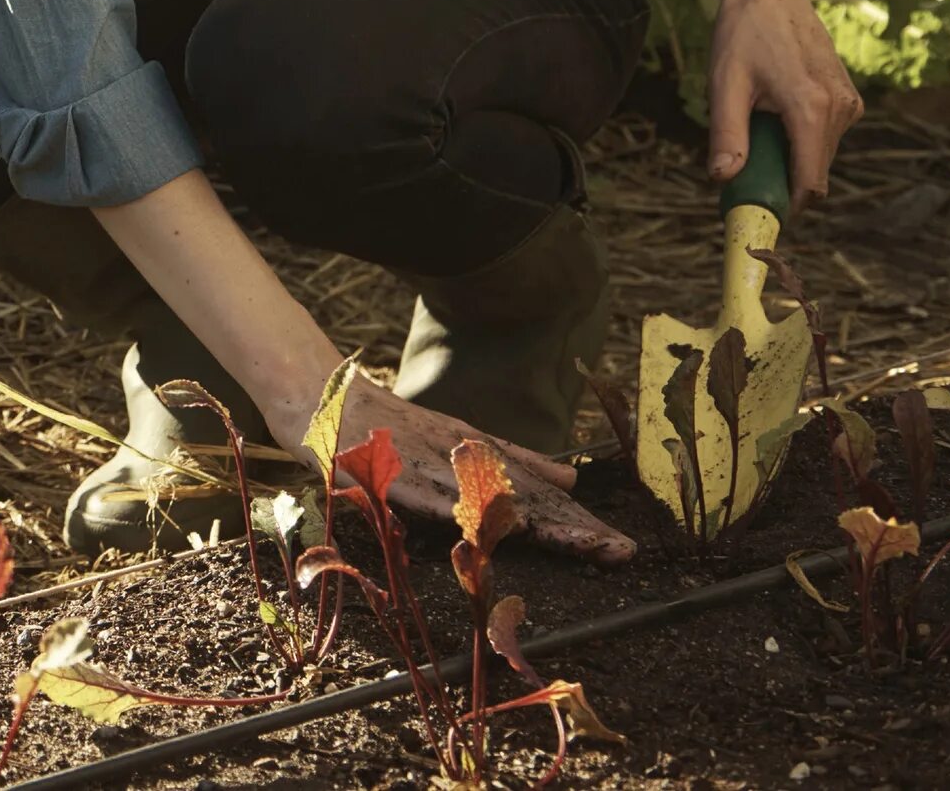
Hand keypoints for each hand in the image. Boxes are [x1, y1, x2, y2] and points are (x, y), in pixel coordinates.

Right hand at [335, 376, 634, 564]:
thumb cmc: (393, 428)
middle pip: (527, 497)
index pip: (539, 493)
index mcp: (481, 455)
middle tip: (622, 550)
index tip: (621, 549)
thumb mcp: (461, 440)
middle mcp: (464, 458)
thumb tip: (571, 477)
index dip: (578, 521)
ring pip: (489, 499)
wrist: (327, 399)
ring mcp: (431, 463)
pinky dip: (465, 509)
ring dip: (540, 522)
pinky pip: (431, 494)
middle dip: (574, 525)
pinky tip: (492, 523)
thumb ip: (513, 460)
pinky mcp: (394, 470)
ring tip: (583, 543)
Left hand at [708, 0, 861, 210]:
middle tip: (744, 158)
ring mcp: (849, 101)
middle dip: (782, 175)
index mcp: (812, 109)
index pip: (810, 182)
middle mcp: (841, 108)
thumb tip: (723, 179)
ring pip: (820, 153)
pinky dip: (801, 134)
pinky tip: (775, 106)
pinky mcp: (849, 96)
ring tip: (757, 118)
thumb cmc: (742, 34)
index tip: (759, 209)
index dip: (787, 204)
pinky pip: (825, 134)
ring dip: (790, 152)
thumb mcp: (724, 85)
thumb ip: (727, 135)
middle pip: (814, 170)